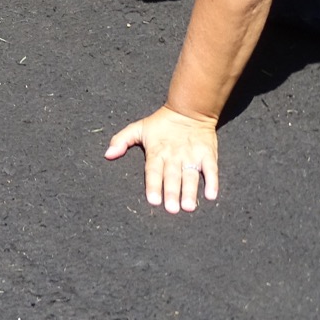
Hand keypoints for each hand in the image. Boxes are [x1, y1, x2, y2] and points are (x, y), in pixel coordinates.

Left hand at [105, 106, 219, 212]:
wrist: (190, 110)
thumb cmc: (161, 123)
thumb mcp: (139, 128)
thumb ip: (121, 141)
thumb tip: (107, 155)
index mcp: (157, 151)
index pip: (153, 170)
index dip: (153, 185)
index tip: (153, 200)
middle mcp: (174, 155)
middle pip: (172, 176)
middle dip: (172, 193)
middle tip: (172, 209)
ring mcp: (192, 155)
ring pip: (190, 176)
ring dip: (190, 191)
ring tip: (188, 207)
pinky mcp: (207, 154)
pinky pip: (211, 170)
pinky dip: (212, 182)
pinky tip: (211, 196)